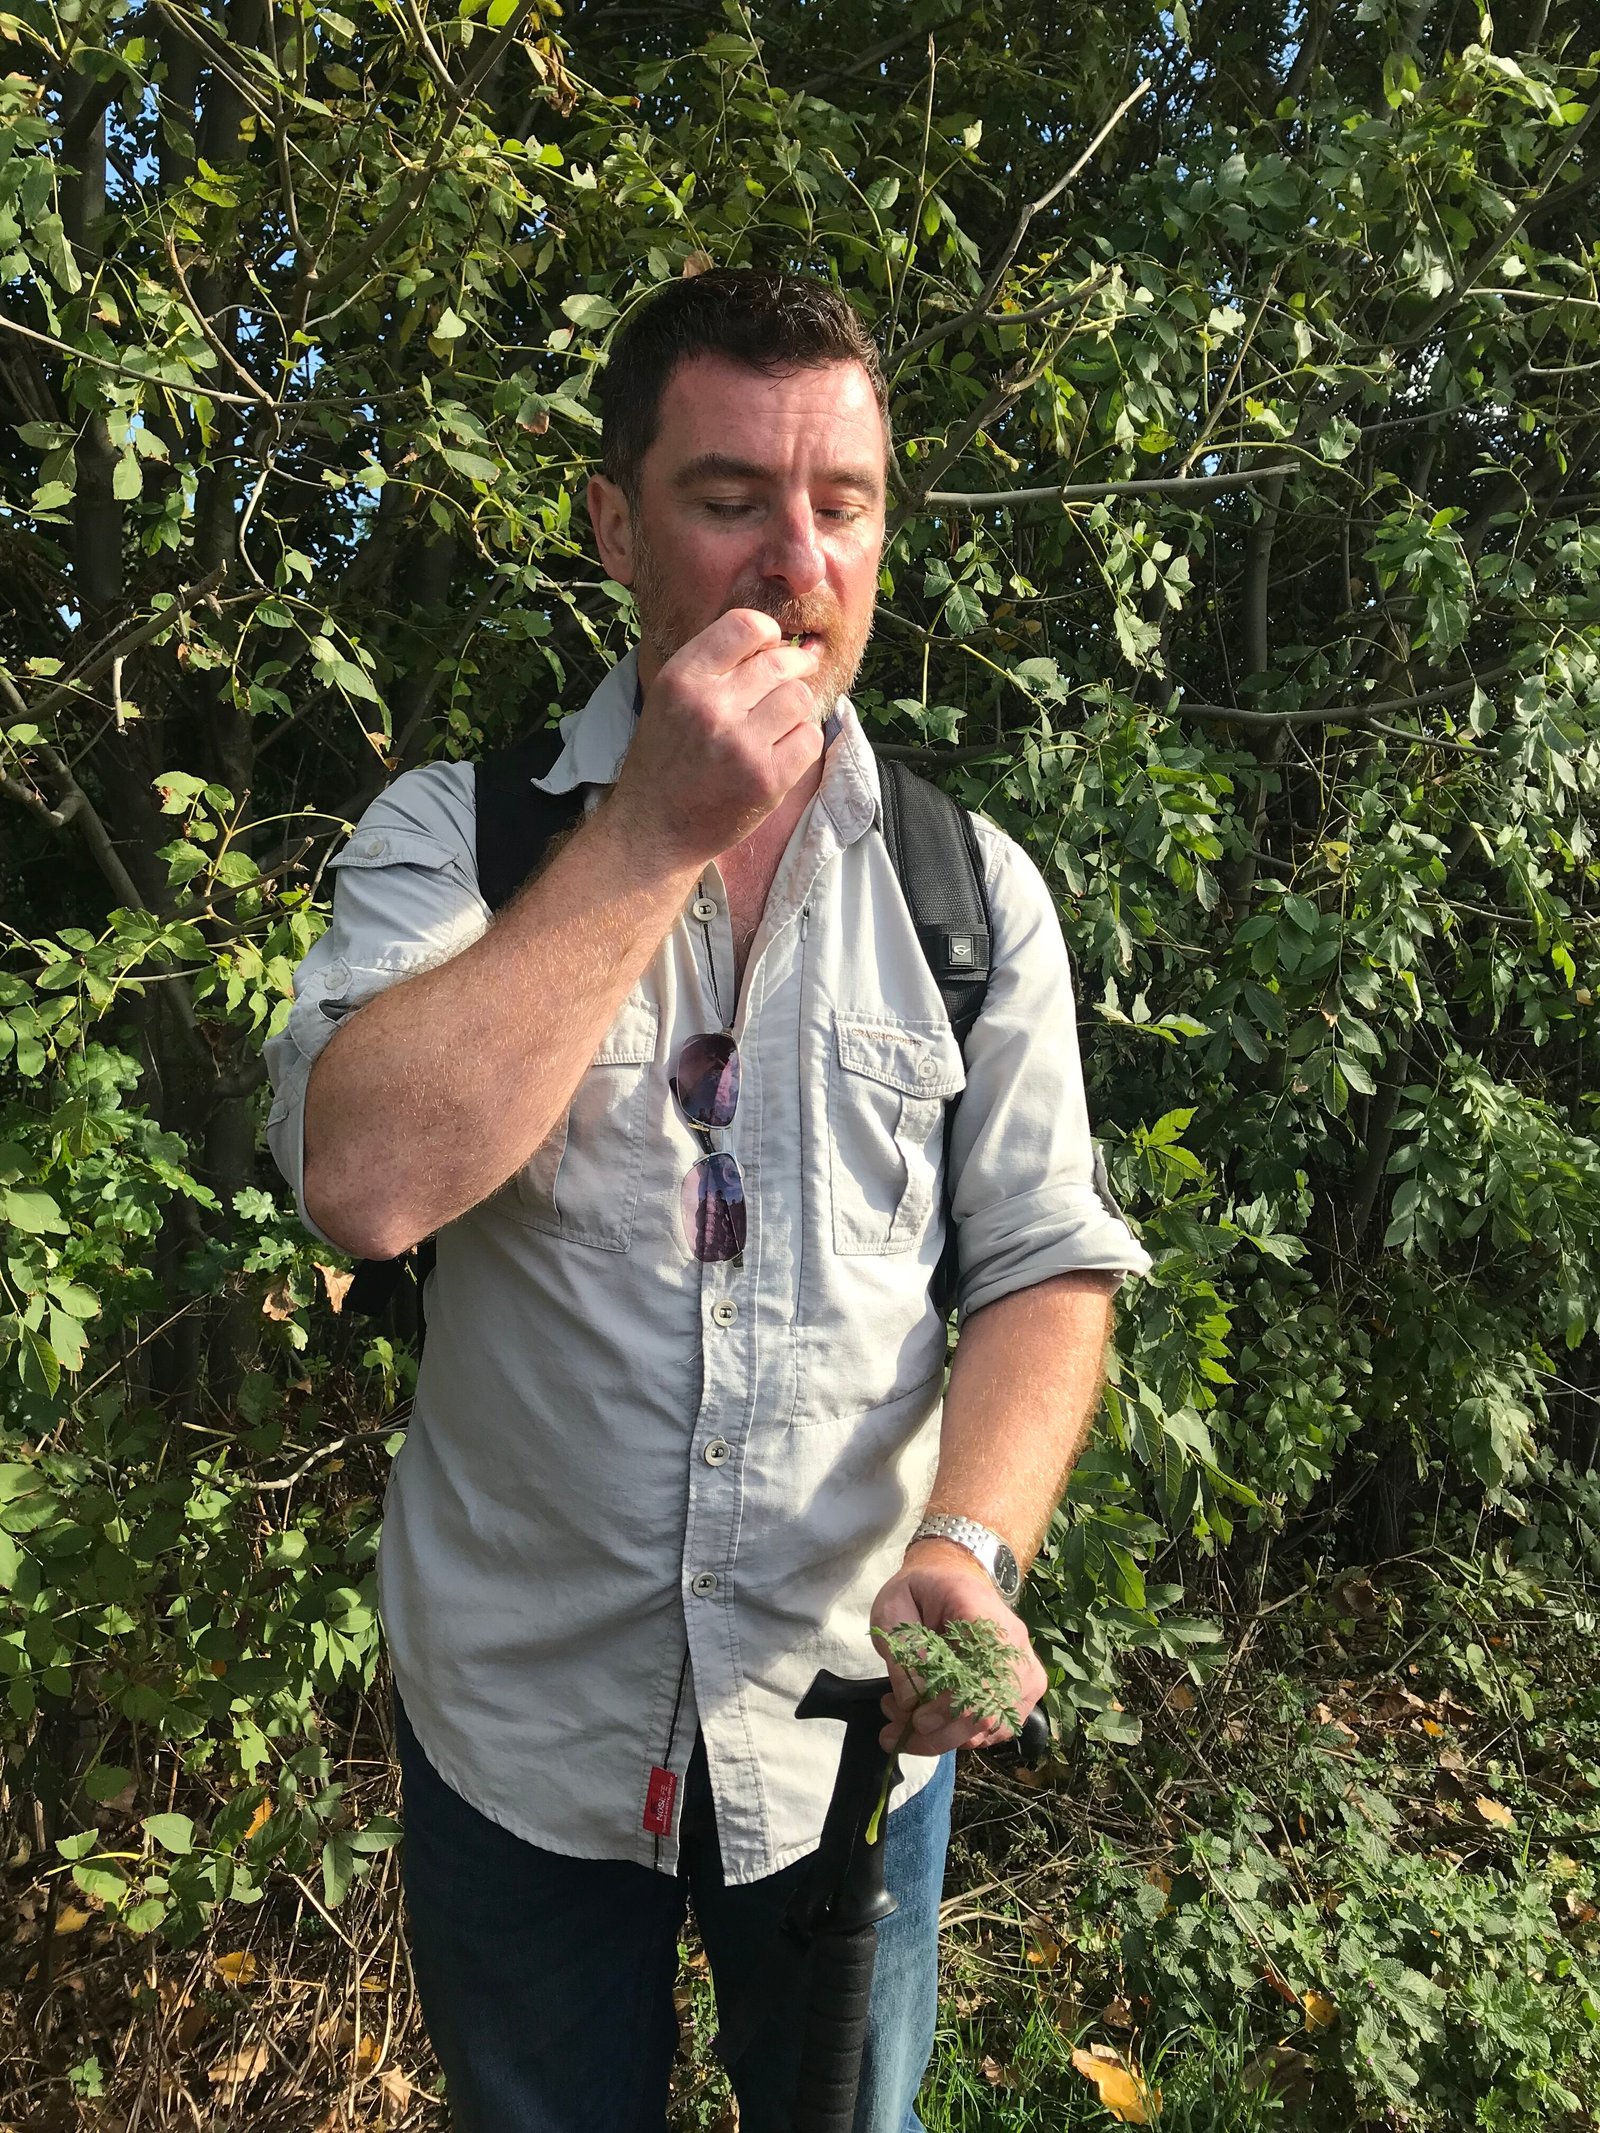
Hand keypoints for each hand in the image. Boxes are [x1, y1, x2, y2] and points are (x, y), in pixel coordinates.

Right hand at [607, 609, 824, 871]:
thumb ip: (715, 666)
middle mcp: (711, 707)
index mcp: (682, 678)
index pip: (746, 625)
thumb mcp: (671, 698)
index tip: (769, 648)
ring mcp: (742, 745)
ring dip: (794, 708)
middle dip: (795, 666)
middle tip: (791, 679)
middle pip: (781, 663)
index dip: (767, 633)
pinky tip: (779, 751)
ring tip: (775, 723)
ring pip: (800, 698)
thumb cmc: (667, 759)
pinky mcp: (768, 779)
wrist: (655, 828)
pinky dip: (801, 741)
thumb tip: (780, 640)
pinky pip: (810, 738)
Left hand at [869, 1537, 1045, 1757]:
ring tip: (904, 1724)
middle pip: (989, 1709)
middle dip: (940, 1734)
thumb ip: (903, 1651)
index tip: (914, 1718)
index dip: (949, 1707)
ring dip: (946, 1738)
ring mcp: (1025, 1669)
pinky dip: (965, 1736)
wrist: (951, 1575)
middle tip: (893, 1733)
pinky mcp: (1024, 1688)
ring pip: (994, 1725)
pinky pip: (999, 1727)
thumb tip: (911, 1702)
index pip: (980, 1674)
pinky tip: (934, 1726)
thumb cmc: (920, 1590)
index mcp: (982, 1615)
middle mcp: (1015, 1645)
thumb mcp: (895, 1608)